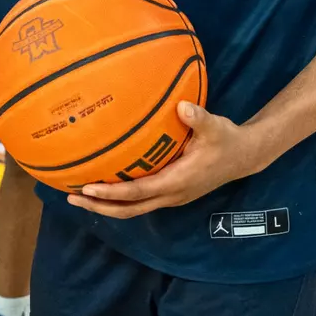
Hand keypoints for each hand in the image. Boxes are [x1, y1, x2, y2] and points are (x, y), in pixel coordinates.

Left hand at [67, 102, 262, 218]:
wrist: (244, 156)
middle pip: (129, 209)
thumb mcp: (215, 126)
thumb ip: (198, 118)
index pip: (137, 192)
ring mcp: (171, 196)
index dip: (111, 193)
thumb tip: (182, 106)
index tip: (87, 188)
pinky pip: (140, 200)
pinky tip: (105, 186)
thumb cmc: (226, 139)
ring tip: (80, 194)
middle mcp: (171, 194)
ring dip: (107, 205)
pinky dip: (120, 197)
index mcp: (177, 182)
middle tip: (71, 197)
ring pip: (133, 208)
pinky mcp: (171, 192)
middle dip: (99, 206)